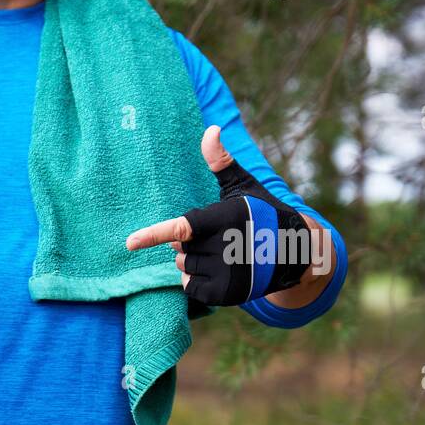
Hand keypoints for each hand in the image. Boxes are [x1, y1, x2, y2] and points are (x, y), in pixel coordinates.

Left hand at [125, 126, 312, 306]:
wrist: (295, 252)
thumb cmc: (262, 214)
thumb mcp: (243, 186)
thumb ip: (220, 162)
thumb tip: (211, 129)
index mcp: (226, 219)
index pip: (183, 228)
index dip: (155, 234)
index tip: (130, 243)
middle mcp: (227, 247)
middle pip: (179, 248)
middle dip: (188, 243)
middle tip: (216, 237)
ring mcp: (227, 273)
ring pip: (183, 267)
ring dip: (193, 261)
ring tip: (222, 254)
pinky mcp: (226, 294)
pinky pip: (190, 288)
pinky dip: (197, 281)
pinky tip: (219, 271)